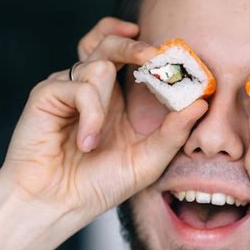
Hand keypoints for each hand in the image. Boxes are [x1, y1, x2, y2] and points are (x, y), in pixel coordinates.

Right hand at [0, 20, 207, 249]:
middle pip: (110, 43)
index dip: (151, 52)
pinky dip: (89, 114)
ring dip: (105, 101)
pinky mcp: (47, 94)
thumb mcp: (148, 161)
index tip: (175, 57)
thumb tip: (202, 103)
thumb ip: (173, 133)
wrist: (56, 205)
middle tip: (152, 55)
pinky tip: (86, 142)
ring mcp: (70, 89)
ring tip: (98, 141)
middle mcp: (95, 90)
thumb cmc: (100, 184)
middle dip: (132, 44)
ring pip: (98, 63)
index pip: (133, 59)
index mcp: (120, 101)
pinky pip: (78, 87)